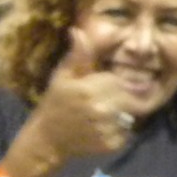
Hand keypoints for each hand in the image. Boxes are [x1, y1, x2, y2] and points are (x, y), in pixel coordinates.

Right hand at [1, 29, 132, 176]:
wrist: (46, 140)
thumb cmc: (54, 104)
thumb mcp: (62, 76)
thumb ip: (77, 56)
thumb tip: (78, 31)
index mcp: (89, 90)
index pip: (119, 82)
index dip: (118, 84)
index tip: (111, 87)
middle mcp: (100, 110)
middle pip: (130, 100)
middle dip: (126, 98)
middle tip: (113, 101)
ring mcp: (106, 129)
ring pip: (129, 116)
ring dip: (122, 114)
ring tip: (103, 115)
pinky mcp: (110, 145)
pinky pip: (126, 133)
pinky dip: (119, 131)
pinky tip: (102, 128)